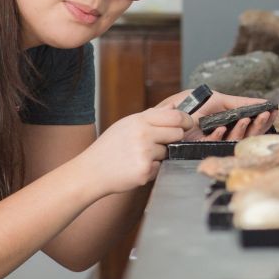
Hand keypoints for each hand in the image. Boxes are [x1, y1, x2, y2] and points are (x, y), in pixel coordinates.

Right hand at [77, 107, 193, 194]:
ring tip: (138, 156)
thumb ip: (152, 115)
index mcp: (139, 121)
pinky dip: (151, 169)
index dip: (186, 120)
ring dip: (159, 155)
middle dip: (173, 139)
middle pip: (178, 133)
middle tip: (158, 143)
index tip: (188, 124)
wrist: (91, 171)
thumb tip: (174, 107)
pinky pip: (160, 167)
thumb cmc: (108, 148)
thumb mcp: (126, 124)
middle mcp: (143, 135)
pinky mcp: (146, 171)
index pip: (175, 116)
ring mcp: (145, 153)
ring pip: (168, 152)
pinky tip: (135, 167)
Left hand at [172, 91, 275, 141]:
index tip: (275, 111)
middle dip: (259, 124)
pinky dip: (219, 135)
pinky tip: (220, 128)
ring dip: (243, 129)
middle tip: (266, 115)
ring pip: (236, 140)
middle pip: (249, 134)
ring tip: (247, 118)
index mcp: (230, 122)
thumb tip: (263, 102)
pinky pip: (216, 144)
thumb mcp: (217, 100)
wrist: (166, 116)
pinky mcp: (203, 148)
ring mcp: (215, 141)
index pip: (252, 123)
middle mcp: (226, 133)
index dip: (264, 119)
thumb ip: (239, 102)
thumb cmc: (189, 105)